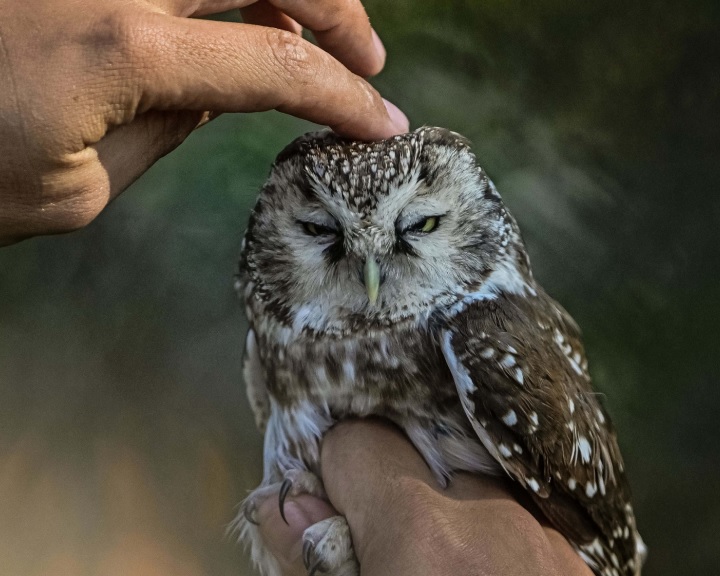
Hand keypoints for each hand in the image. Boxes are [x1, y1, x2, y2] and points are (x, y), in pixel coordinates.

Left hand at [0, 0, 407, 245]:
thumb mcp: (79, 187)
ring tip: (312, 34)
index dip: (343, 96)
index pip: (275, 64)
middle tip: (366, 58)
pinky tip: (237, 13)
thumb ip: (169, 127)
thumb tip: (225, 88)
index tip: (380, 123)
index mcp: (121, 50)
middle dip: (337, 8)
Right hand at [258, 419, 591, 575]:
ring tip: (438, 557)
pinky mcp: (580, 560)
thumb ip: (311, 560)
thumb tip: (277, 503)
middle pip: (422, 444)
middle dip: (395, 477)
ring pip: (476, 474)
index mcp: (425, 540)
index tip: (332, 502)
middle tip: (386, 532)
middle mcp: (497, 523)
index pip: (356, 442)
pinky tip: (485, 565)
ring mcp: (550, 541)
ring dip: (449, 502)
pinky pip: (522, 507)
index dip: (335, 470)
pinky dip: (495, 525)